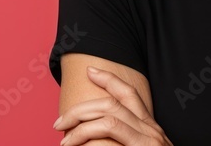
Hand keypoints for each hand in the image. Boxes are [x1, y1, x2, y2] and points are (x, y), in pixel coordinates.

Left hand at [54, 66, 173, 145]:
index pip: (129, 95)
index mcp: (149, 128)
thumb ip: (124, 140)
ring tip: (64, 142)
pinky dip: (88, 139)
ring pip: (109, 118)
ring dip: (80, 126)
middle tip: (59, 122)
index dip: (109, 80)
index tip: (90, 71)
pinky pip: (110, 137)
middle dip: (80, 109)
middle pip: (112, 104)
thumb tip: (95, 138)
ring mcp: (148, 141)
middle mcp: (151, 130)